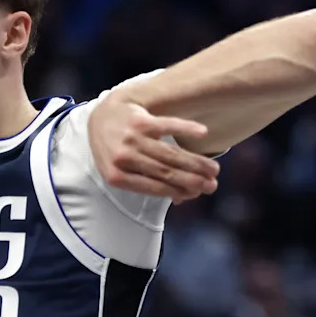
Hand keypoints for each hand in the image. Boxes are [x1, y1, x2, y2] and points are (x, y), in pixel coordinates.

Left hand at [88, 95, 219, 202]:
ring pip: (170, 153)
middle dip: (193, 180)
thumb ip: (145, 184)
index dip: (180, 190)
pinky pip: (167, 125)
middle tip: (212, 184)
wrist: (101, 116)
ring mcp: (131, 138)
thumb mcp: (120, 171)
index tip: (199, 193)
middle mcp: (123, 158)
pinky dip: (186, 128)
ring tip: (214, 169)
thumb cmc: (114, 150)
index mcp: (116, 177)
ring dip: (195, 162)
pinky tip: (203, 133)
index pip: (155, 187)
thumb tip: (181, 199)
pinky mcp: (139, 119)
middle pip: (165, 171)